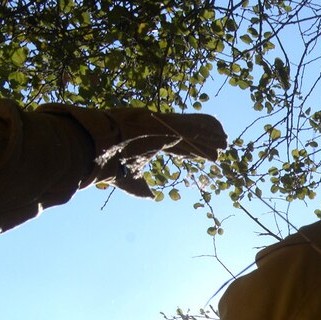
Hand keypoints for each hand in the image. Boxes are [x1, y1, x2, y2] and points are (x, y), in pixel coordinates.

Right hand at [72, 108, 227, 197]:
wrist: (95, 148)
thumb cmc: (109, 163)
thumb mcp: (130, 180)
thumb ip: (141, 188)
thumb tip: (151, 197)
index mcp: (152, 143)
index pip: (178, 147)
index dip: (195, 151)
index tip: (210, 157)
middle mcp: (159, 132)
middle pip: (189, 136)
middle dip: (206, 142)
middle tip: (224, 146)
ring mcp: (162, 125)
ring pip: (192, 129)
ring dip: (210, 135)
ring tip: (225, 141)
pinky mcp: (162, 123)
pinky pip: (189, 125)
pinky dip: (205, 129)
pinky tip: (219, 133)